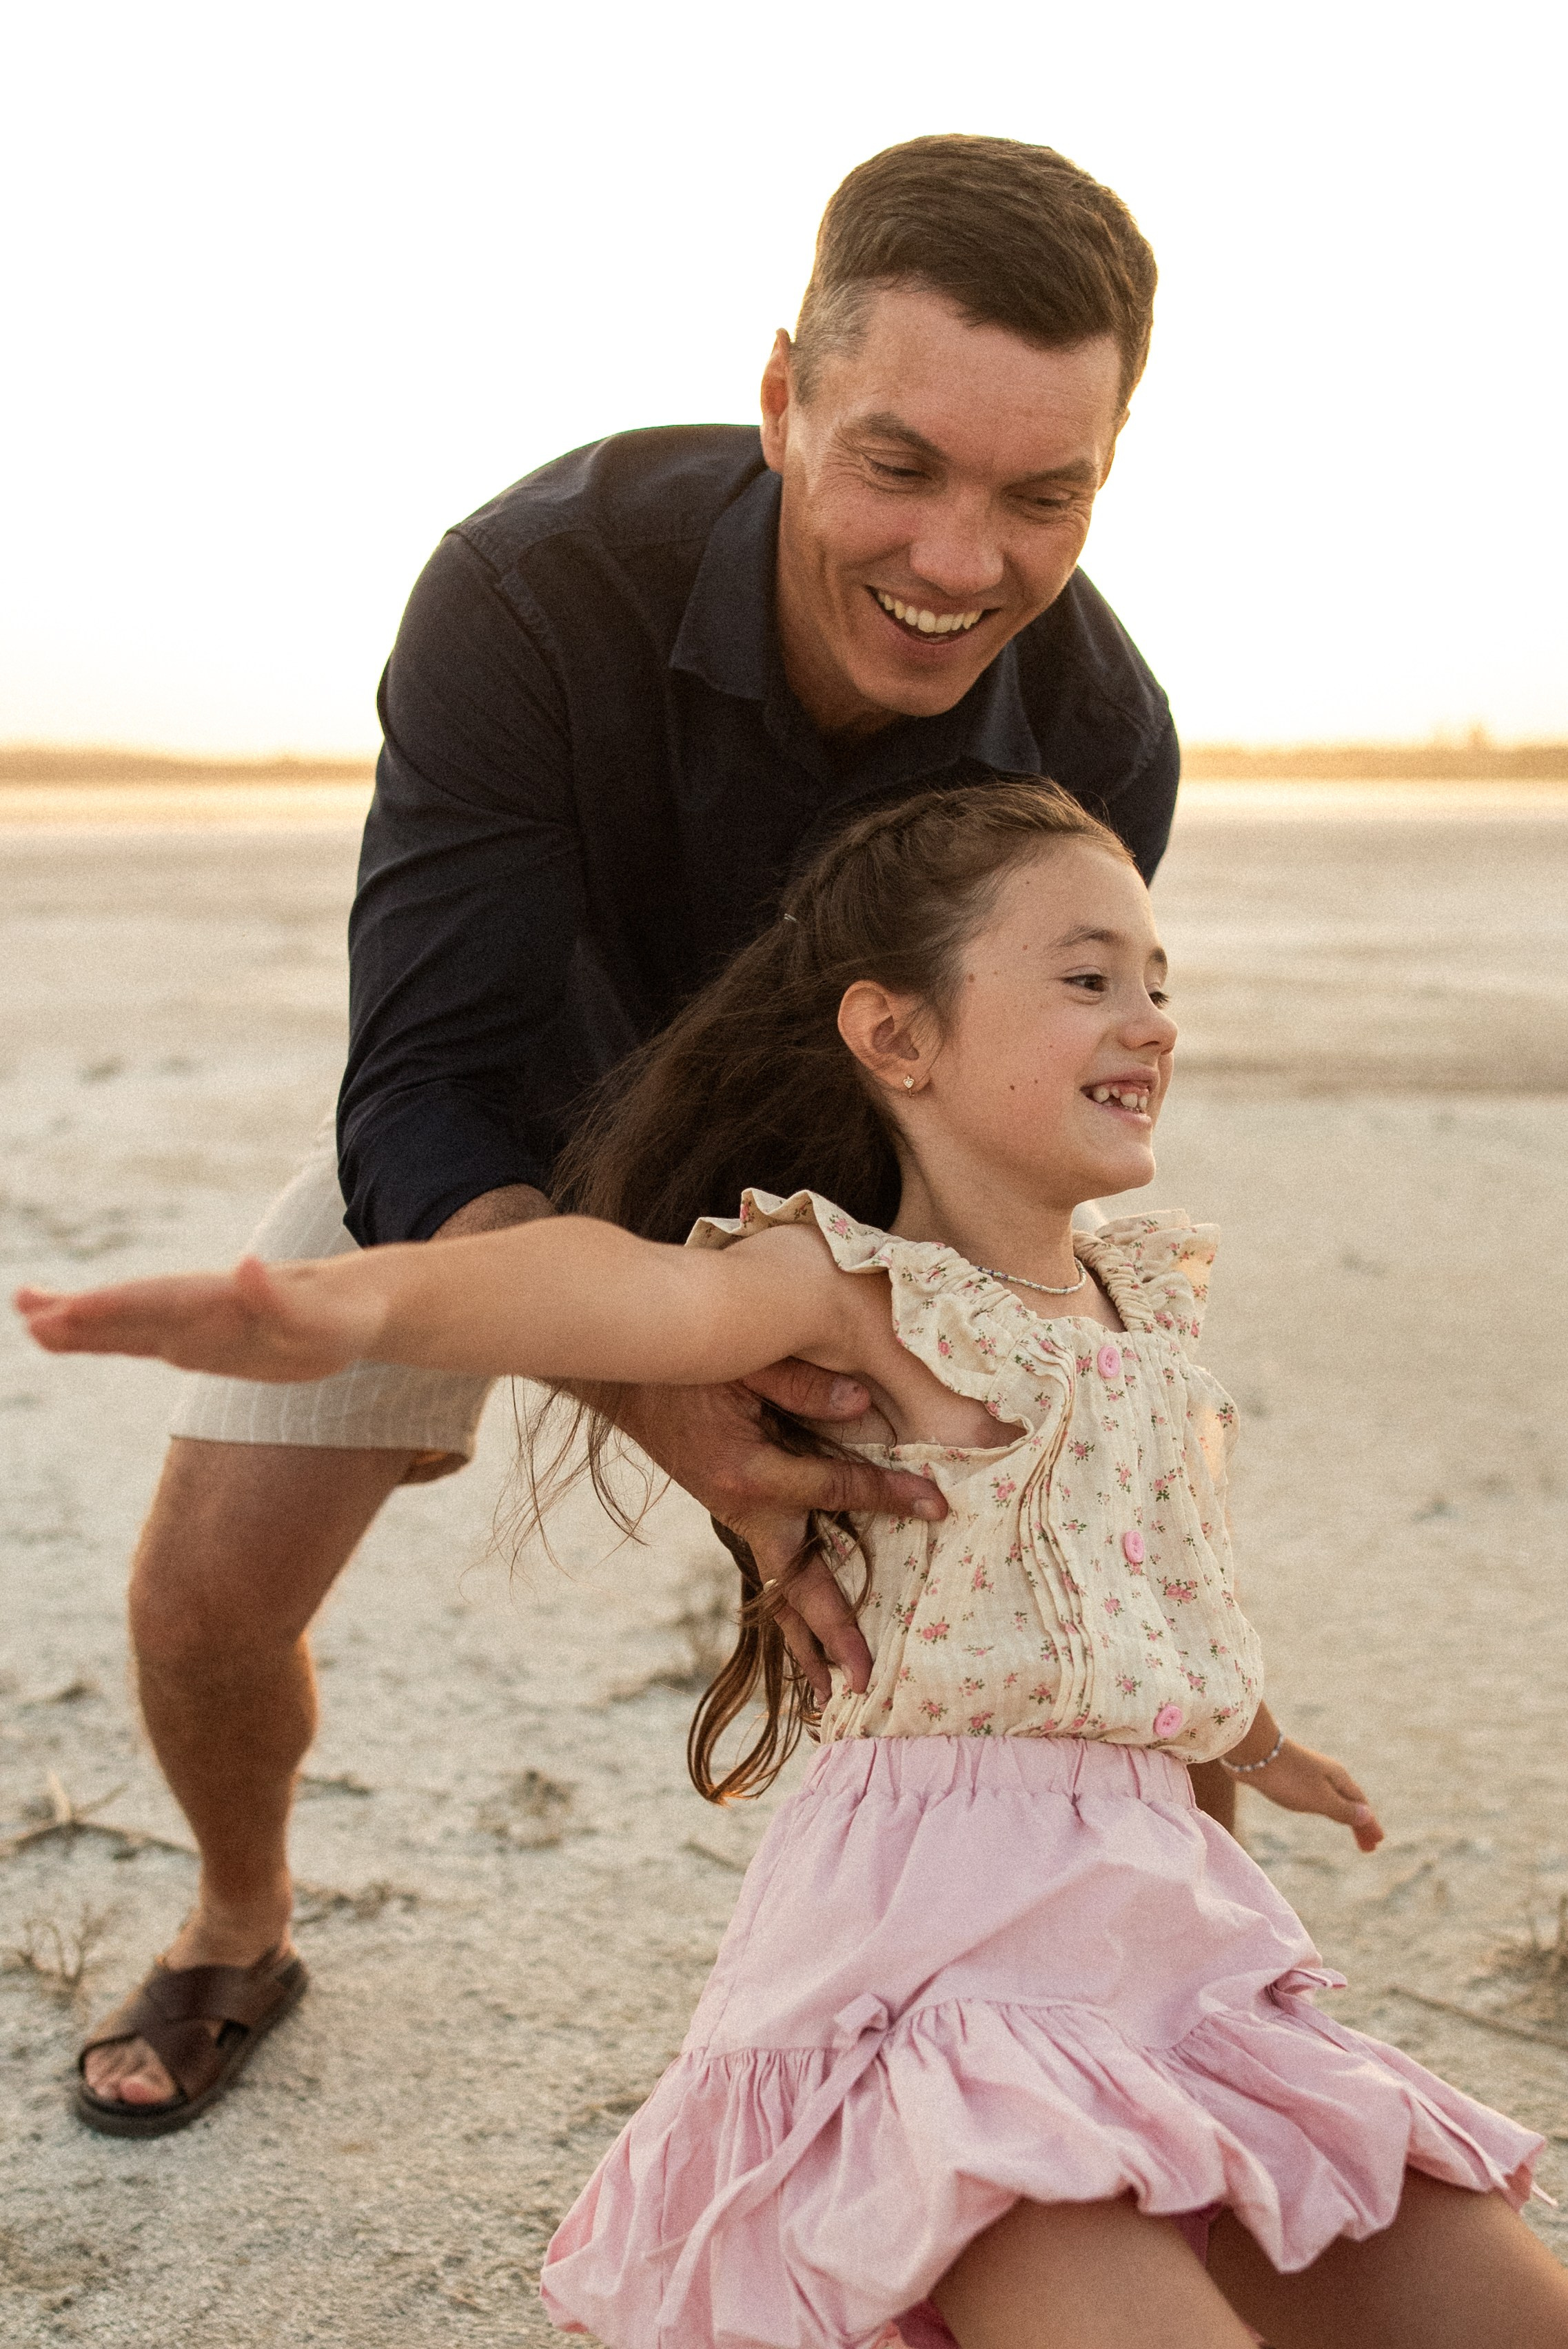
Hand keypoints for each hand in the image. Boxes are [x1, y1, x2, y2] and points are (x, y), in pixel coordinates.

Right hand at [15, 1255, 379, 1382]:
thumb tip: (246, 1266)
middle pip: (131, 1310)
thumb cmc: (343, 1316)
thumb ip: (278, 1299)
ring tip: (28, 1316)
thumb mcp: (320, 1319)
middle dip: (81, 1314)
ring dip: (81, 1322)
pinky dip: (106, 1333)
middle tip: (26, 1310)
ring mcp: (197, 1324)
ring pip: (128, 1322)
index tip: (62, 1311)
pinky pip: (144, 1338)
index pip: (155, 1304)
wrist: (357, 1308)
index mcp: (223, 1303)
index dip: (109, 1308)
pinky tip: (68, 1330)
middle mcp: (202, 1309)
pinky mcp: (200, 1342)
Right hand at [613, 1358, 946, 1701]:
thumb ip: (802, 1385)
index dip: (890, 1496)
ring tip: (831, 1696)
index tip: (938, 1505)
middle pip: (798, 1582)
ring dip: (806, 1642)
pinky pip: (769, 1571)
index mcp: (751, 1472)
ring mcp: (735, 1516)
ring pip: (779, 1590)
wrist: (625, 1378)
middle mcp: (743, 1508)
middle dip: (833, 1632)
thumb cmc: (689, 1365)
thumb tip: (863, 1403)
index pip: (837, 1490)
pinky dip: (788, 1611)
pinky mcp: (734, 1513)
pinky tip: (808, 1642)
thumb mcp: (747, 1365)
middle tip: (864, 1681)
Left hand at [1245, 1739, 1383, 1852]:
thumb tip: (1367, 1814)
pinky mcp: (1291, 1774)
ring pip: (1334, 1796)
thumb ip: (1343, 1809)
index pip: (1360, 1804)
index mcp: (1338, 1778)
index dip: (1369, 1824)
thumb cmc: (1289, 1778)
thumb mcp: (1320, 1799)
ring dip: (1344, 1814)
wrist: (1252, 1751)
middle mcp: (1327, 1773)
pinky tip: (1318, 1808)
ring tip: (1350, 1827)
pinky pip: (1318, 1794)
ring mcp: (1309, 1772)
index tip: (1376, 1842)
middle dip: (1360, 1823)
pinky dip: (1327, 1806)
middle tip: (1368, 1846)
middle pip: (1350, 1800)